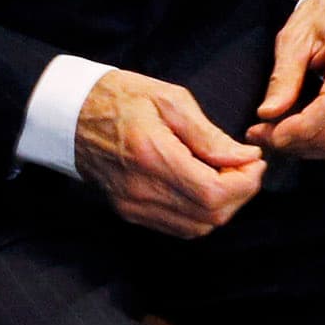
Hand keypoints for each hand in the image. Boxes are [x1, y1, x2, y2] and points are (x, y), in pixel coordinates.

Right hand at [75, 70, 265, 238]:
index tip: (254, 161)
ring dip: (223, 205)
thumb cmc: (121, 97)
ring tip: (225, 174)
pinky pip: (179, 227)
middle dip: (241, 194)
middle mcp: (142, 190)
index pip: (214, 193)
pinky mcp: (129, 212)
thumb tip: (245, 158)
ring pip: (198, 227)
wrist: (70, 114)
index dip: (246, 183)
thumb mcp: (170, 100)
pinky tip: (203, 186)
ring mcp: (133, 206)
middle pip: (211, 216)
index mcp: (153, 156)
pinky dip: (202, 213)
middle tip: (244, 166)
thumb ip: (209, 135)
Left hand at [246, 0, 324, 160]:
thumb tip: (268, 112)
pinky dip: (316, 144)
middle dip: (293, 142)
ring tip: (275, 133)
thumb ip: (284, 76)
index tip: (268, 131)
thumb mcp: (296, 37)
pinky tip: (297, 131)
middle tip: (260, 133)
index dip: (299, 128)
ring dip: (303, 147)